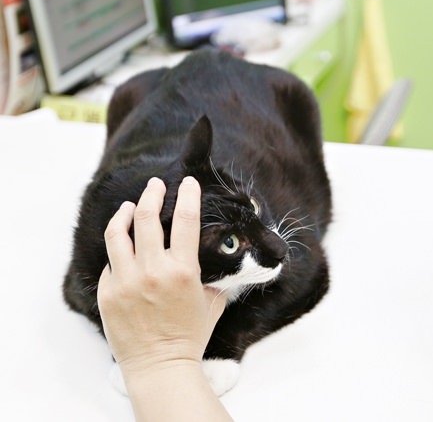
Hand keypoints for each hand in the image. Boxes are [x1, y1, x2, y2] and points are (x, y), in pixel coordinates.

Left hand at [97, 177, 226, 377]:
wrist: (160, 364)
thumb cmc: (190, 335)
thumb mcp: (212, 301)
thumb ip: (210, 276)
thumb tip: (211, 261)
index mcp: (183, 269)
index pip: (186, 219)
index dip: (187, 195)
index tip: (187, 182)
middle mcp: (152, 270)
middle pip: (146, 216)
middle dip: (152, 194)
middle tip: (155, 185)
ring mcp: (125, 280)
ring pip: (118, 233)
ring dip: (125, 214)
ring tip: (129, 206)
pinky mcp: (107, 291)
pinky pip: (111, 262)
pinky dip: (119, 251)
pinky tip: (125, 250)